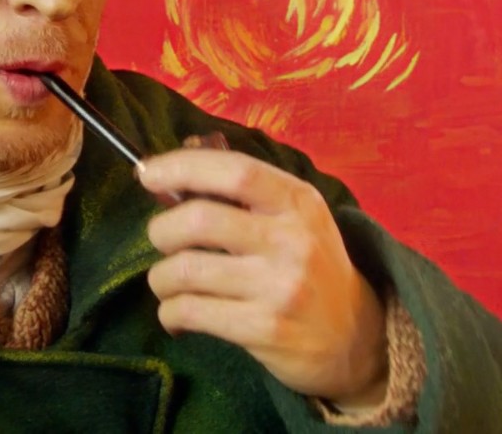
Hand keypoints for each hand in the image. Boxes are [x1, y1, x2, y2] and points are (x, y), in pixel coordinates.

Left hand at [138, 147, 388, 406]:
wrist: (354, 335)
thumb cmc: (308, 265)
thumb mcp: (291, 217)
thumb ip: (237, 190)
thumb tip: (167, 166)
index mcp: (298, 201)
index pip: (235, 171)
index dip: (182, 166)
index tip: (147, 172)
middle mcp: (292, 240)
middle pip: (199, 220)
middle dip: (161, 229)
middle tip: (161, 240)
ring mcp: (280, 287)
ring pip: (184, 271)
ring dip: (160, 278)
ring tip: (169, 284)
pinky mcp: (265, 329)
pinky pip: (190, 311)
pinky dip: (170, 313)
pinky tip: (178, 315)